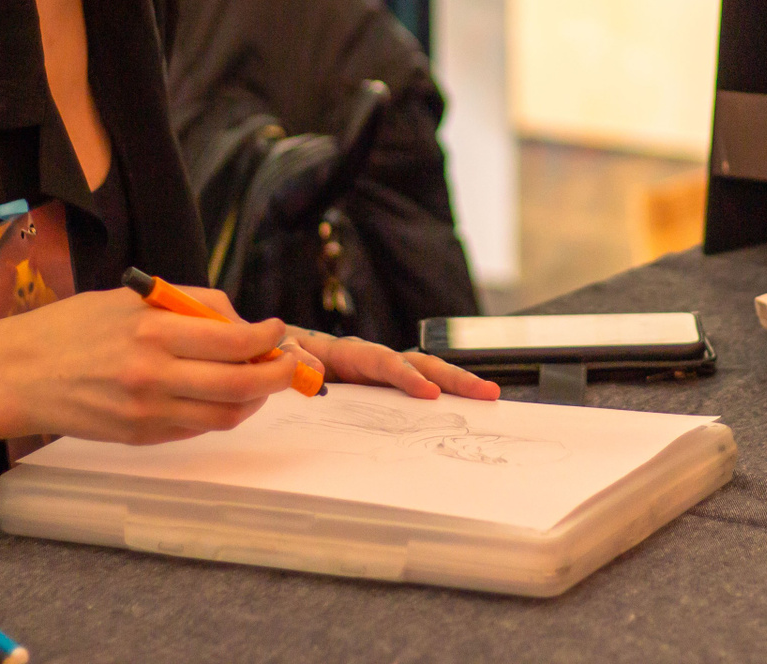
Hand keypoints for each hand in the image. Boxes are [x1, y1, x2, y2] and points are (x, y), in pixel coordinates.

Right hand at [0, 286, 303, 446]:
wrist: (17, 375)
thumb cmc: (73, 327)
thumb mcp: (130, 299)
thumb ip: (188, 307)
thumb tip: (240, 321)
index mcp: (153, 332)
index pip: (234, 340)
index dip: (267, 337)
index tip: (276, 328)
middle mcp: (154, 376)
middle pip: (241, 384)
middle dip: (277, 374)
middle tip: (288, 362)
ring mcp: (148, 413)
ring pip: (225, 414)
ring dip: (253, 398)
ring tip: (258, 379)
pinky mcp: (140, 437)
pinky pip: (197, 429)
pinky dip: (219, 412)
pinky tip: (220, 395)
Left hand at [290, 329, 499, 401]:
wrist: (276, 356)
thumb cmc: (279, 356)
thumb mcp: (279, 354)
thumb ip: (294, 358)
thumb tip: (316, 371)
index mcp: (349, 353)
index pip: (384, 362)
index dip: (407, 377)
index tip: (429, 394)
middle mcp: (374, 361)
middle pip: (421, 364)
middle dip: (455, 378)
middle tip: (487, 393)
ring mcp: (383, 376)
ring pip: (428, 376)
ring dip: (458, 387)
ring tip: (490, 398)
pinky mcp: (385, 391)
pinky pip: (417, 394)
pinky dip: (443, 399)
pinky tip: (465, 414)